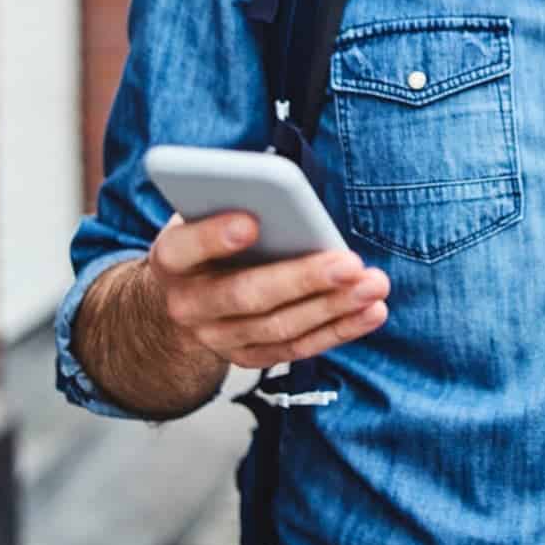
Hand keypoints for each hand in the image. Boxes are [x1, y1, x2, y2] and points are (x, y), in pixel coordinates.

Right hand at [149, 213, 389, 370]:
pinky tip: (370, 312)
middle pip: (246, 295)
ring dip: (333, 308)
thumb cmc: (205, 242)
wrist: (178, 299)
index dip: (214, 236)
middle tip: (350, 263)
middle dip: (303, 279)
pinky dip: (338, 331)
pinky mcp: (247, 357)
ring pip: (279, 327)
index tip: (250, 221)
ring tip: (373, 286)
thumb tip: (281, 187)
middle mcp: (188, 305)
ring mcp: (217, 338)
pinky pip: (297, 349)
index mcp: (171, 259)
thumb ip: (232, 202)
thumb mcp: (203, 213)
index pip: (185, 248)